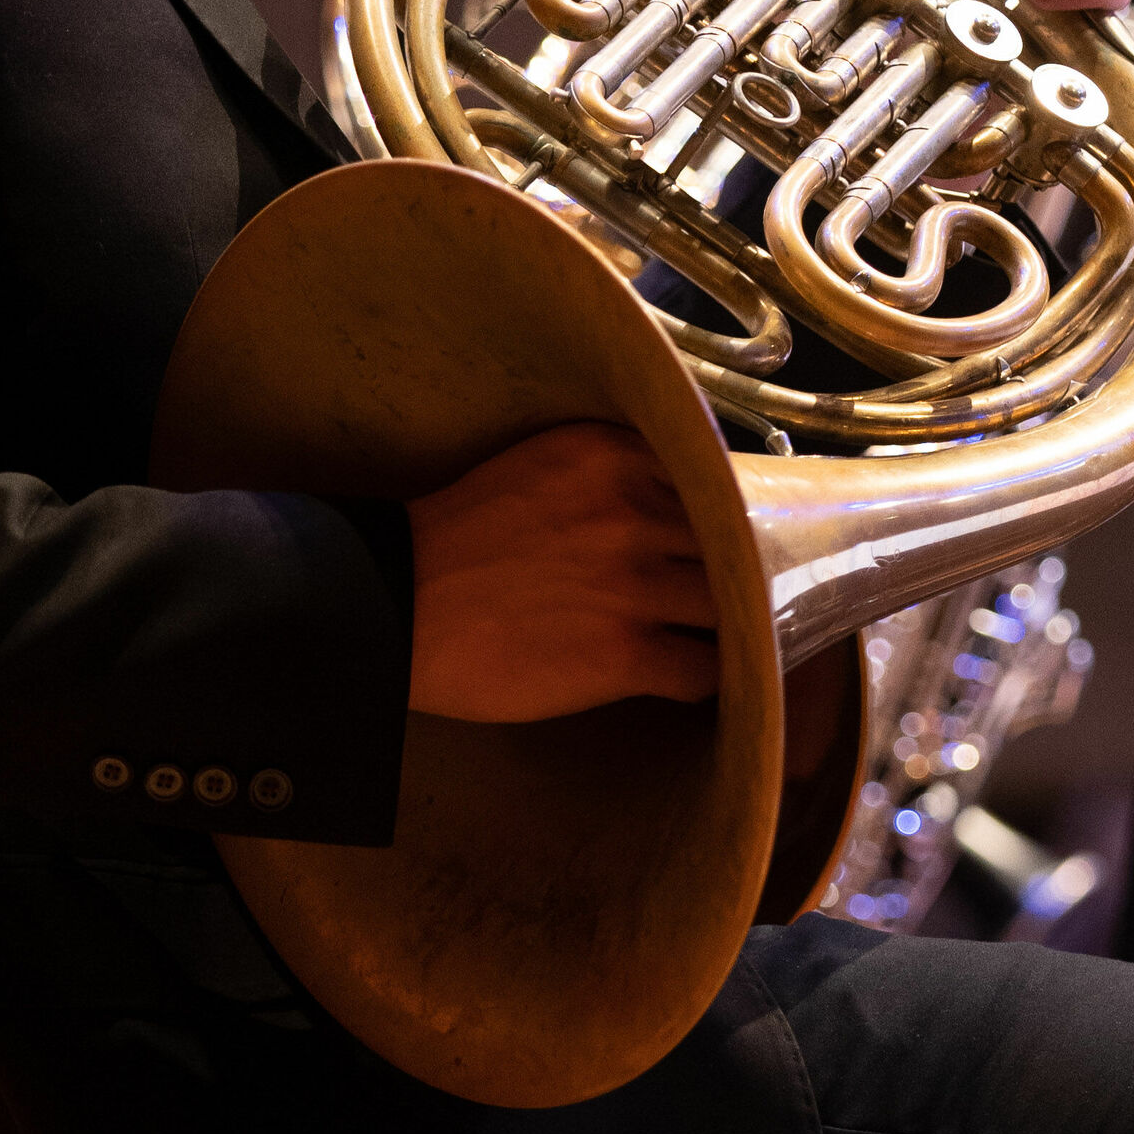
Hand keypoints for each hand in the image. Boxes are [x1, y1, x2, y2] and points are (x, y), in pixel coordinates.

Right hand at [405, 423, 720, 721]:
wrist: (391, 607)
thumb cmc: (456, 542)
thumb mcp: (540, 469)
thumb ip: (612, 475)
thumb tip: (678, 504)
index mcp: (610, 454)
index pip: (714, 479)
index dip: (729, 515)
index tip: (732, 536)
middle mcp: (632, 509)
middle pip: (734, 541)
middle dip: (742, 569)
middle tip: (739, 592)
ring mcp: (633, 583)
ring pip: (732, 605)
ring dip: (731, 626)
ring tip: (721, 638)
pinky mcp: (624, 652)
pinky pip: (704, 670)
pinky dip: (707, 679)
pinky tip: (687, 678)